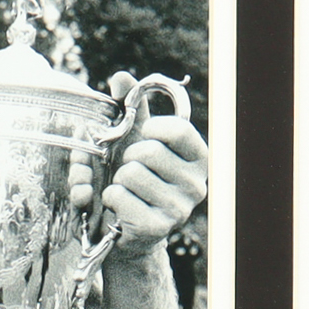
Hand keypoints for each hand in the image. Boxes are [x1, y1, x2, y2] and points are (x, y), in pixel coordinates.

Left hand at [68, 70, 207, 255]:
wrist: (125, 231)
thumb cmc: (135, 178)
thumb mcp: (136, 140)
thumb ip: (131, 108)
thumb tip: (120, 76)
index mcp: (198, 159)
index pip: (178, 129)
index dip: (152, 128)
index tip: (144, 136)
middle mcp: (196, 185)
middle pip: (149, 151)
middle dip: (128, 157)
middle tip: (129, 170)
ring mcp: (179, 209)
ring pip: (131, 174)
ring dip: (117, 179)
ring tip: (125, 189)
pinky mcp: (156, 228)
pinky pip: (119, 196)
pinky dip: (109, 197)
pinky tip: (118, 206)